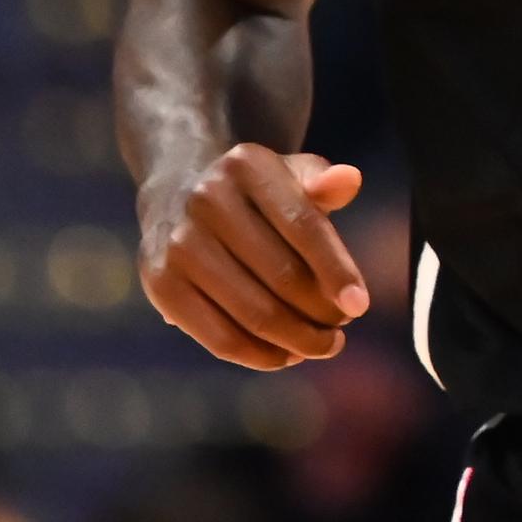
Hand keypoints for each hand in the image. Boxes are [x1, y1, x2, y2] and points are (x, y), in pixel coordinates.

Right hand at [139, 145, 368, 368]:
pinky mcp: (161, 284)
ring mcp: (179, 243)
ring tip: (321, 345)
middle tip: (340, 329)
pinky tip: (285, 355)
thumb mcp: (288, 176)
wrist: (176, 196)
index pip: (304, 225)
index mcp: (246, 166)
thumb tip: (350, 180)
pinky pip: (220, 338)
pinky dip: (261, 356)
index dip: (336, 270)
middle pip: (282, 276)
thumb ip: (322, 182)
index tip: (360, 306)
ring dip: (298, 340)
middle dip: (321, 313)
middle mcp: (206, 199)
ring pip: (254, 313)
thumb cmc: (254, 195)